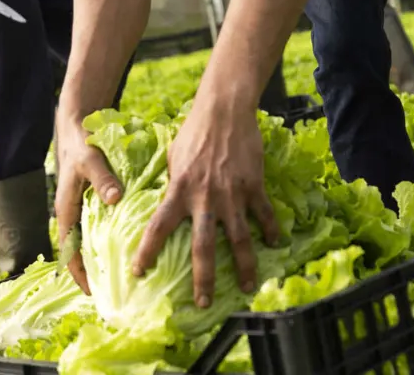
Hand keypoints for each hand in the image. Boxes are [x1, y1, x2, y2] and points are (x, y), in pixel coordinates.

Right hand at [54, 110, 123, 294]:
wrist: (79, 125)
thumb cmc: (82, 144)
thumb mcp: (91, 160)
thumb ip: (103, 178)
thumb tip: (114, 199)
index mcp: (66, 209)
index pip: (69, 250)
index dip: (78, 272)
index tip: (92, 292)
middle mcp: (74, 212)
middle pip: (82, 249)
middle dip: (94, 270)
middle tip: (115, 290)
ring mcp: (85, 207)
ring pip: (93, 238)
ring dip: (104, 255)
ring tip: (125, 273)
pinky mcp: (97, 199)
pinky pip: (104, 223)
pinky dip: (113, 236)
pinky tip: (132, 242)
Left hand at [133, 101, 278, 307]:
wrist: (225, 110)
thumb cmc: (194, 131)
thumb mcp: (174, 158)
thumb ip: (174, 184)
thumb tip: (168, 202)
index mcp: (179, 190)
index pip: (158, 227)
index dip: (147, 252)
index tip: (138, 273)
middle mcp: (205, 198)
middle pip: (203, 247)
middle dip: (203, 278)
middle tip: (202, 302)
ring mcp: (232, 194)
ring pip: (239, 239)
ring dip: (244, 266)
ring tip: (249, 287)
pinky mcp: (253, 185)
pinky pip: (264, 215)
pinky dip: (270, 231)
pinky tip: (274, 244)